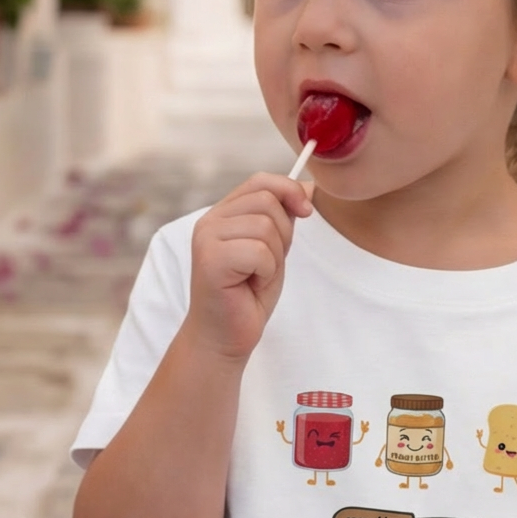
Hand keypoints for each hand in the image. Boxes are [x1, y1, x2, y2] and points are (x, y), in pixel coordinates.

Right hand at [186, 173, 312, 362]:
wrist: (224, 337)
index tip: (306, 212)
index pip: (260, 181)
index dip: (288, 190)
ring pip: (266, 227)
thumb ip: (282, 217)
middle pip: (267, 200)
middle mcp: (210, 221)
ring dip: (274, 257)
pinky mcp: (210, 259)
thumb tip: (310, 188)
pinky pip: (259, 251)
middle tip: (267, 264)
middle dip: (282, 234)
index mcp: (223, 213)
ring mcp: (207, 238)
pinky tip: (250, 285)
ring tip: (256, 276)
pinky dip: (266, 272)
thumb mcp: (272, 248)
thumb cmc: (247, 295)